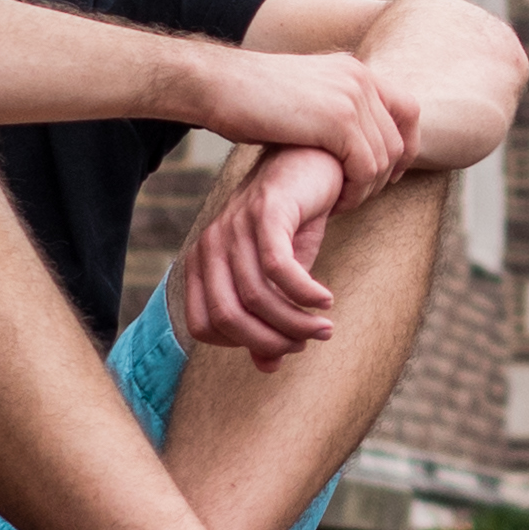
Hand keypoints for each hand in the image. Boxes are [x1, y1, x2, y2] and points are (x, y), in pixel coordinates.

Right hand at [178, 39, 418, 206]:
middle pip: (400, 139)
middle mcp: (360, 78)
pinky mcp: (338, 122)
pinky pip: (365, 169)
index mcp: (355, 68)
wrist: (217, 84)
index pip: (409, 109)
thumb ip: (333, 106)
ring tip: (340, 202)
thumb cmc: (249, 98)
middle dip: (385, 175)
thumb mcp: (304, 94)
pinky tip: (333, 203)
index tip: (388, 174)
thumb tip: (351, 134)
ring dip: (366, 189)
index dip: (406, 145)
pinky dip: (354, 193)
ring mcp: (352, 97)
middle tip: (357, 196)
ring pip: (385, 159)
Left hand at [180, 143, 348, 363]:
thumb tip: (268, 367)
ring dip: (295, 321)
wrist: (313, 163)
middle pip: (227, 317)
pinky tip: (325, 299)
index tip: (279, 343)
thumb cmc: (294, 222)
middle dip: (271, 340)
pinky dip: (304, 293)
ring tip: (325, 327)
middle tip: (308, 341)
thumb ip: (268, 318)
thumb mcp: (280, 276)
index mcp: (202, 263)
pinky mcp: (265, 211)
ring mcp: (234, 226)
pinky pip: (278, 268)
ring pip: (257, 296)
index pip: (204, 326)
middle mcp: (210, 245)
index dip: (242, 343)